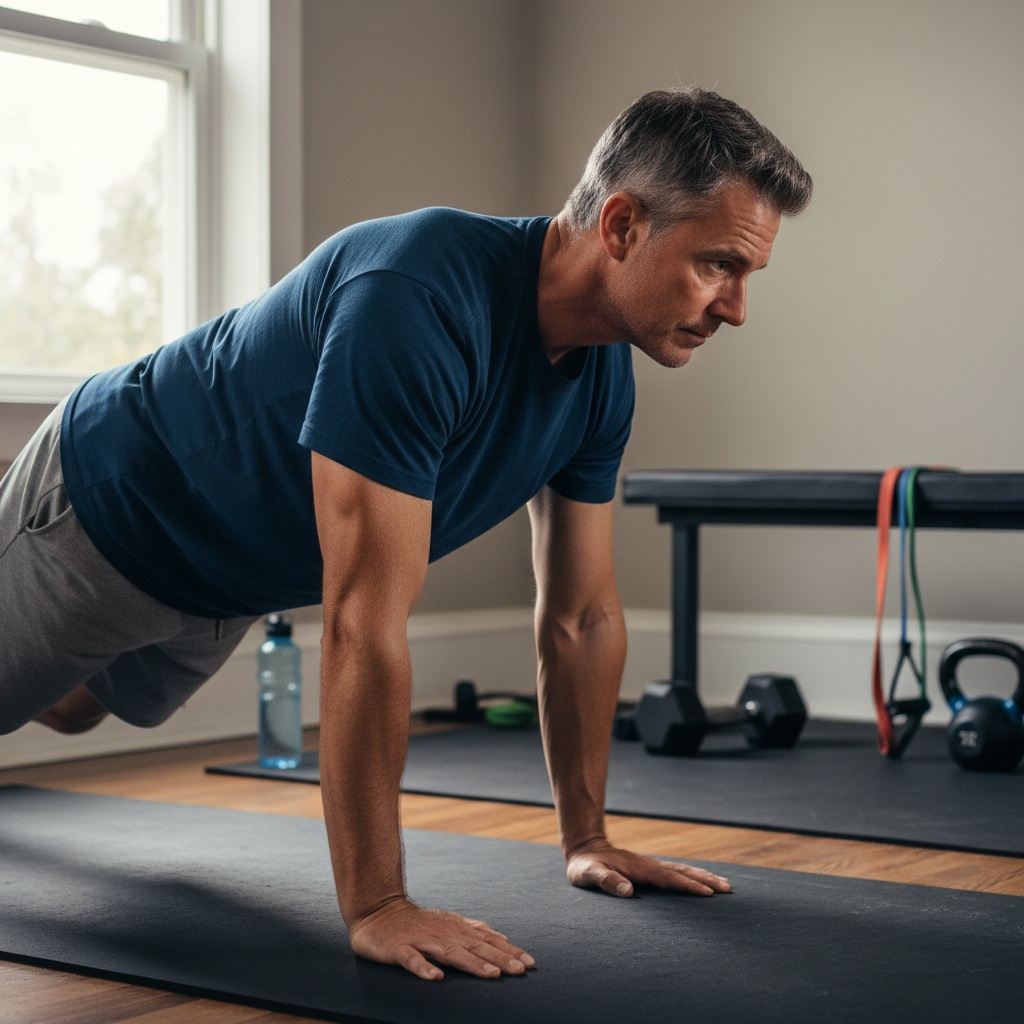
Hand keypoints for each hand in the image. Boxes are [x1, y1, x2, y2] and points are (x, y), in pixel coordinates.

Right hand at [348, 897, 536, 980]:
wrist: (378, 911)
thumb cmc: (417, 922)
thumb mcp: (449, 922)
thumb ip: (475, 930)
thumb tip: (503, 937)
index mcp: (456, 928)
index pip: (488, 940)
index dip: (509, 951)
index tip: (531, 963)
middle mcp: (443, 933)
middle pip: (476, 947)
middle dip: (500, 958)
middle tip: (521, 971)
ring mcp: (422, 940)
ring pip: (450, 953)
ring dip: (472, 964)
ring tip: (492, 975)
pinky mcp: (399, 949)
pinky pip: (412, 960)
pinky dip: (424, 968)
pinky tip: (436, 978)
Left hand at [566, 838, 731, 897]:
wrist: (586, 849)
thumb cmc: (586, 866)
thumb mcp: (589, 874)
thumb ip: (606, 881)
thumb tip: (628, 891)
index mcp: (640, 869)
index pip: (669, 878)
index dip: (689, 885)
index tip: (708, 893)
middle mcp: (650, 866)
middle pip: (683, 871)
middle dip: (706, 879)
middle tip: (728, 888)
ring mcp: (651, 867)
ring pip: (683, 870)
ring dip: (703, 876)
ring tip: (725, 885)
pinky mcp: (650, 870)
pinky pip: (677, 873)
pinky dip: (693, 876)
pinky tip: (702, 881)